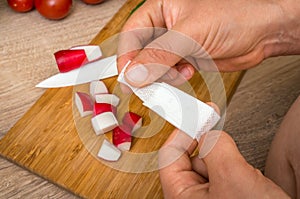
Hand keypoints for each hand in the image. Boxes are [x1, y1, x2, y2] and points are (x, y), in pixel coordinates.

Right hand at [117, 0, 299, 88]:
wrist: (262, 34)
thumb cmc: (235, 16)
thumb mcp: (190, 34)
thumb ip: (160, 54)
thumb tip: (135, 72)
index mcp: (162, 8)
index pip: (133, 33)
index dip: (127, 55)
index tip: (127, 76)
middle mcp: (167, 25)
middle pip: (141, 51)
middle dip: (144, 68)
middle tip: (146, 83)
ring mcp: (176, 43)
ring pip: (154, 64)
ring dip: (161, 75)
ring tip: (175, 74)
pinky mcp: (185, 58)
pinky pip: (169, 72)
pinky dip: (174, 78)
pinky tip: (186, 72)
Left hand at [158, 129, 289, 197]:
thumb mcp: (232, 177)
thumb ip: (216, 147)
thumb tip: (210, 133)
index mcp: (181, 197)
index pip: (170, 155)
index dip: (183, 132)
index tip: (196, 115)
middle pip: (191, 157)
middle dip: (208, 146)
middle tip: (218, 135)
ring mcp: (210, 198)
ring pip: (211, 164)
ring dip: (226, 159)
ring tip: (241, 174)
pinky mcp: (227, 196)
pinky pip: (225, 173)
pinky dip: (235, 167)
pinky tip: (247, 179)